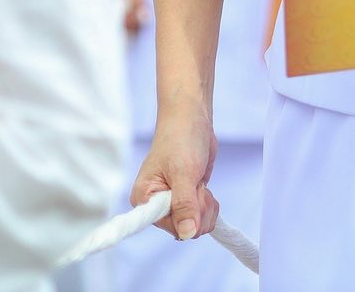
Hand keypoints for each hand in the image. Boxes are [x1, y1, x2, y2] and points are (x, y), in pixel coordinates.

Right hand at [133, 116, 219, 239]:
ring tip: (198, 182)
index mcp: (145, 200)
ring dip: (205, 206)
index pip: (168, 226)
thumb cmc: (181, 139)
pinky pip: (203, 218)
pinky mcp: (188, 201)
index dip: (186, 218)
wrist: (191, 120)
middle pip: (186, 230)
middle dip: (199, 209)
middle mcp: (156, 206)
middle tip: (196, 184)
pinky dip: (209, 205)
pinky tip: (203, 187)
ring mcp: (173, 205)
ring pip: (197, 226)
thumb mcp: (184, 173)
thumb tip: (187, 234)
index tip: (193, 196)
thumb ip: (184, 205)